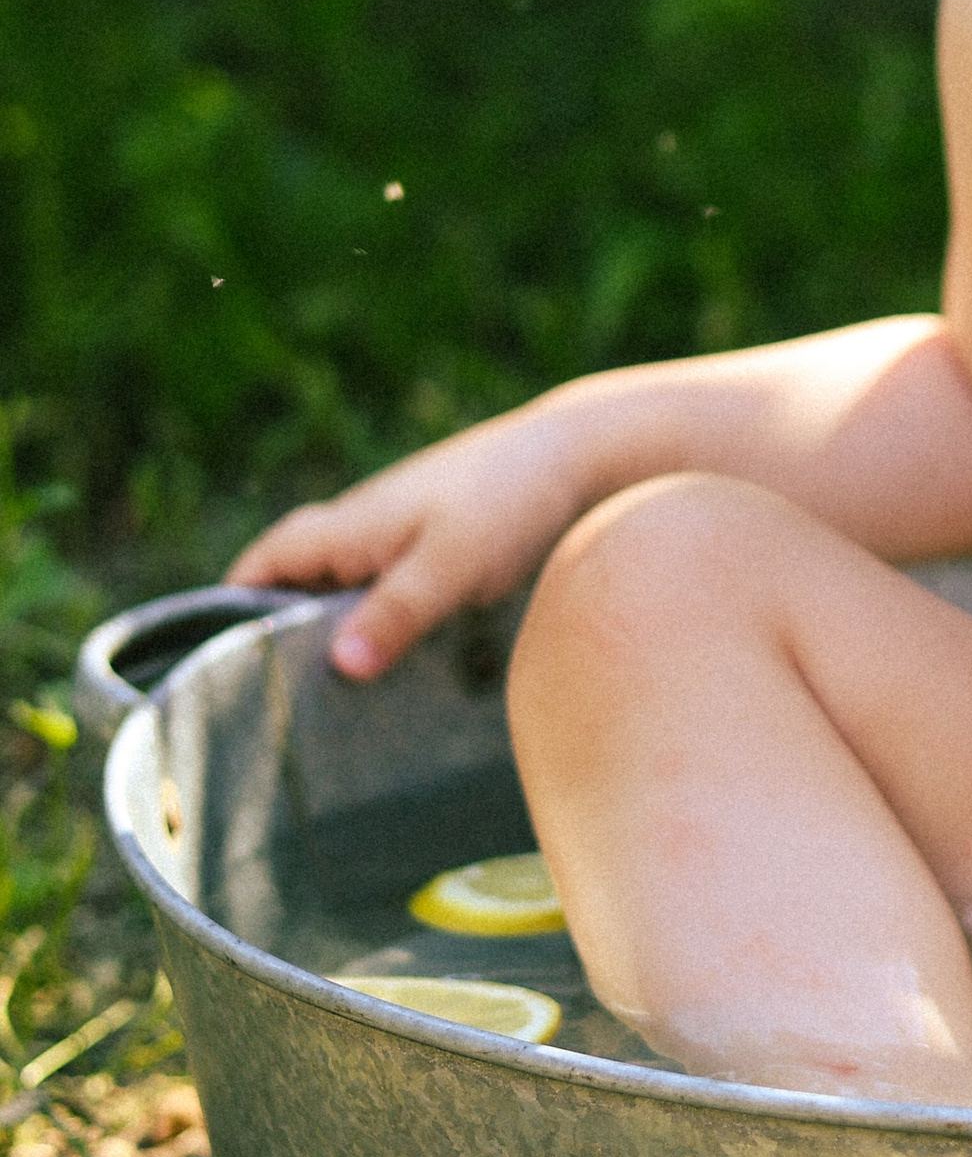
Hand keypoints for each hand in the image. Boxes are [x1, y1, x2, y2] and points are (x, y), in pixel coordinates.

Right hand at [227, 406, 594, 679]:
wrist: (573, 454)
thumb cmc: (508, 500)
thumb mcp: (450, 564)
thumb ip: (395, 612)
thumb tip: (339, 665)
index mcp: (346, 526)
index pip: (263, 564)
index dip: (231, 606)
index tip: (214, 661)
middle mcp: (361, 528)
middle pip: (295, 581)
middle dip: (276, 630)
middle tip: (274, 701)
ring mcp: (397, 534)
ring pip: (342, 588)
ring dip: (332, 631)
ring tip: (330, 702)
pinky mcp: (434, 546)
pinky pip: (384, 588)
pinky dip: (377, 622)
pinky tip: (396, 667)